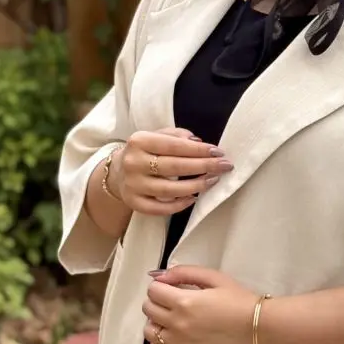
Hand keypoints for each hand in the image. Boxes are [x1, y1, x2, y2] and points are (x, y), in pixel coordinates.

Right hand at [109, 128, 232, 215]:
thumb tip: (199, 142)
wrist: (118, 171)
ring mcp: (133, 185)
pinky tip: (194, 198)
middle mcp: (134, 162)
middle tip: (225, 166)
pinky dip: (179, 205)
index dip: (199, 150)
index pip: (175, 145)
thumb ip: (177, 135)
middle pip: (175, 167)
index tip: (219, 152)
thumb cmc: (146, 151)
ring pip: (170, 190)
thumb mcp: (157, 135)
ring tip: (213, 181)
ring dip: (196, 186)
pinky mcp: (134, 202)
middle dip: (204, 166)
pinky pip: (160, 208)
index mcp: (139, 141)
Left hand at [142, 266, 258, 343]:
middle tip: (171, 300)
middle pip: (148, 310)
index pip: (153, 291)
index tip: (170, 286)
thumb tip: (161, 276)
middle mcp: (178, 324)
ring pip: (149, 333)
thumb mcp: (214, 277)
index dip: (160, 285)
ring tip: (170, 319)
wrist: (256, 327)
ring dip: (155, 322)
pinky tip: (168, 339)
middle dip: (157, 301)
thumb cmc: (238, 299)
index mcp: (185, 302)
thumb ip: (185, 272)